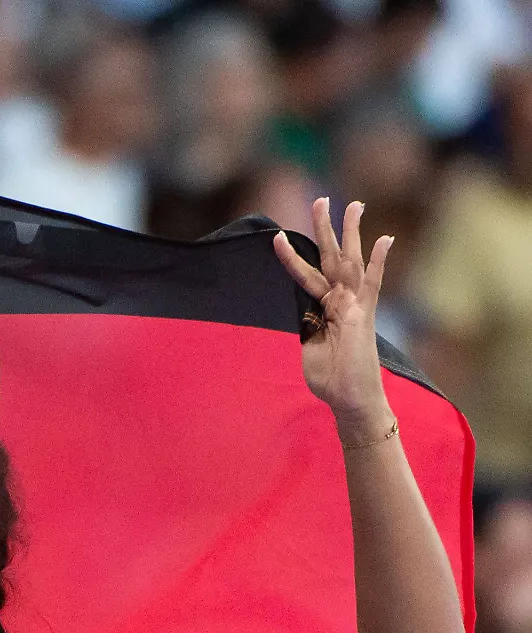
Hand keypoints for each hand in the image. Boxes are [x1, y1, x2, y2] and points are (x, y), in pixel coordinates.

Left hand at [273, 199, 394, 443]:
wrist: (350, 400)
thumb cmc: (331, 380)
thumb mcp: (308, 350)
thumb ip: (305, 329)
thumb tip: (301, 318)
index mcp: (323, 309)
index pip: (307, 276)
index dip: (292, 258)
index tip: (279, 236)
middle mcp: (340, 301)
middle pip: (330, 257)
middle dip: (324, 229)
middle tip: (320, 199)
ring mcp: (355, 306)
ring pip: (351, 262)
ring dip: (350, 233)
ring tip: (352, 204)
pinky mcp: (365, 316)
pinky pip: (373, 285)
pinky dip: (379, 263)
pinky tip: (386, 239)